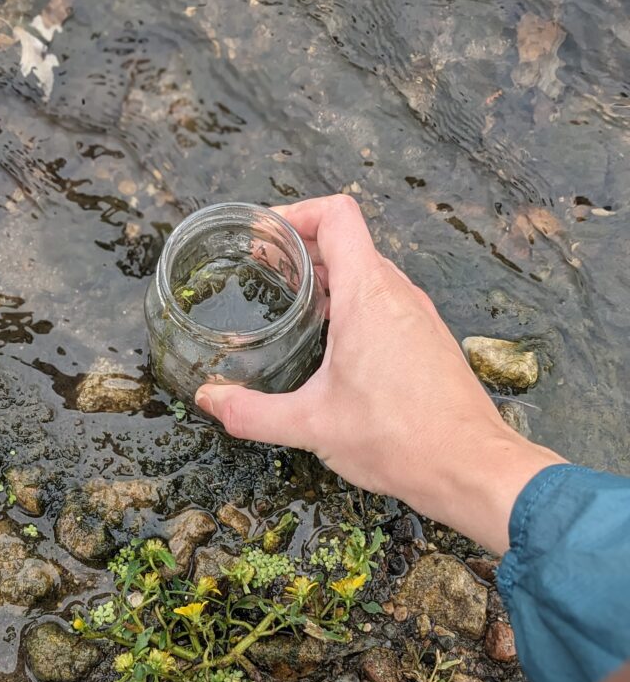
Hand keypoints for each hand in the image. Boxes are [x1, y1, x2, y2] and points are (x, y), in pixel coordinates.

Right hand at [195, 195, 565, 552]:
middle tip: (263, 270)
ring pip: (369, 272)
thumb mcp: (312, 426)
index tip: (264, 236)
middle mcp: (398, 294)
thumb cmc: (401, 439)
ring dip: (329, 276)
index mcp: (369, 295)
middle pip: (348, 241)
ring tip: (291, 302)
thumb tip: (210, 401)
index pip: (336, 215)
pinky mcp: (427, 340)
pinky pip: (387, 301)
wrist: (471, 467)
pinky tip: (331, 342)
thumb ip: (252, 412)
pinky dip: (353, 303)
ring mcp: (418, 315)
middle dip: (301, 248)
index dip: (295, 213)